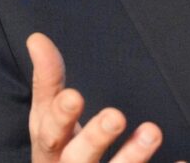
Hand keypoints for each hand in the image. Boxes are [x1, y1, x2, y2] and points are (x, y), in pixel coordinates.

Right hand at [27, 32, 164, 161]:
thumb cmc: (58, 150)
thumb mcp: (45, 117)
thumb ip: (47, 81)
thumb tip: (37, 39)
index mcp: (50, 149)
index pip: (49, 133)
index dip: (60, 117)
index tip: (74, 96)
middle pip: (78, 158)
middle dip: (95, 138)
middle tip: (115, 116)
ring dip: (133, 156)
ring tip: (152, 132)